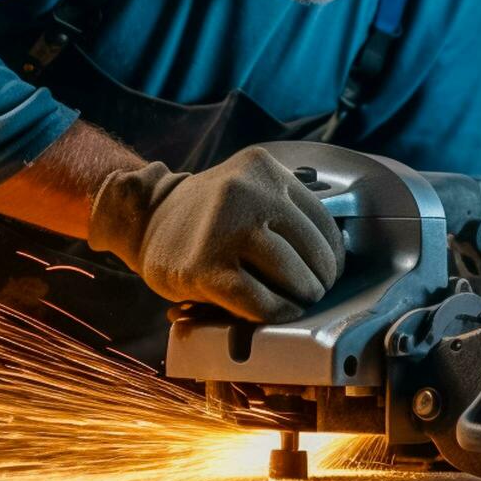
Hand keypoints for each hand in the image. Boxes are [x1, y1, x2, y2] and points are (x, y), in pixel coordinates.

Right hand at [87, 147, 344, 321]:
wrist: (147, 215)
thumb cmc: (209, 212)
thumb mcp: (248, 186)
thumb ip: (285, 208)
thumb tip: (331, 258)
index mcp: (263, 169)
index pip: (322, 221)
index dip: (333, 254)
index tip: (329, 270)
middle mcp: (246, 193)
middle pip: (311, 250)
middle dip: (320, 279)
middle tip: (313, 290)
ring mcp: (224, 230)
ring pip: (291, 276)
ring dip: (301, 297)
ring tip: (296, 301)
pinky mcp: (205, 268)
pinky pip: (259, 300)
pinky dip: (276, 311)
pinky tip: (276, 311)